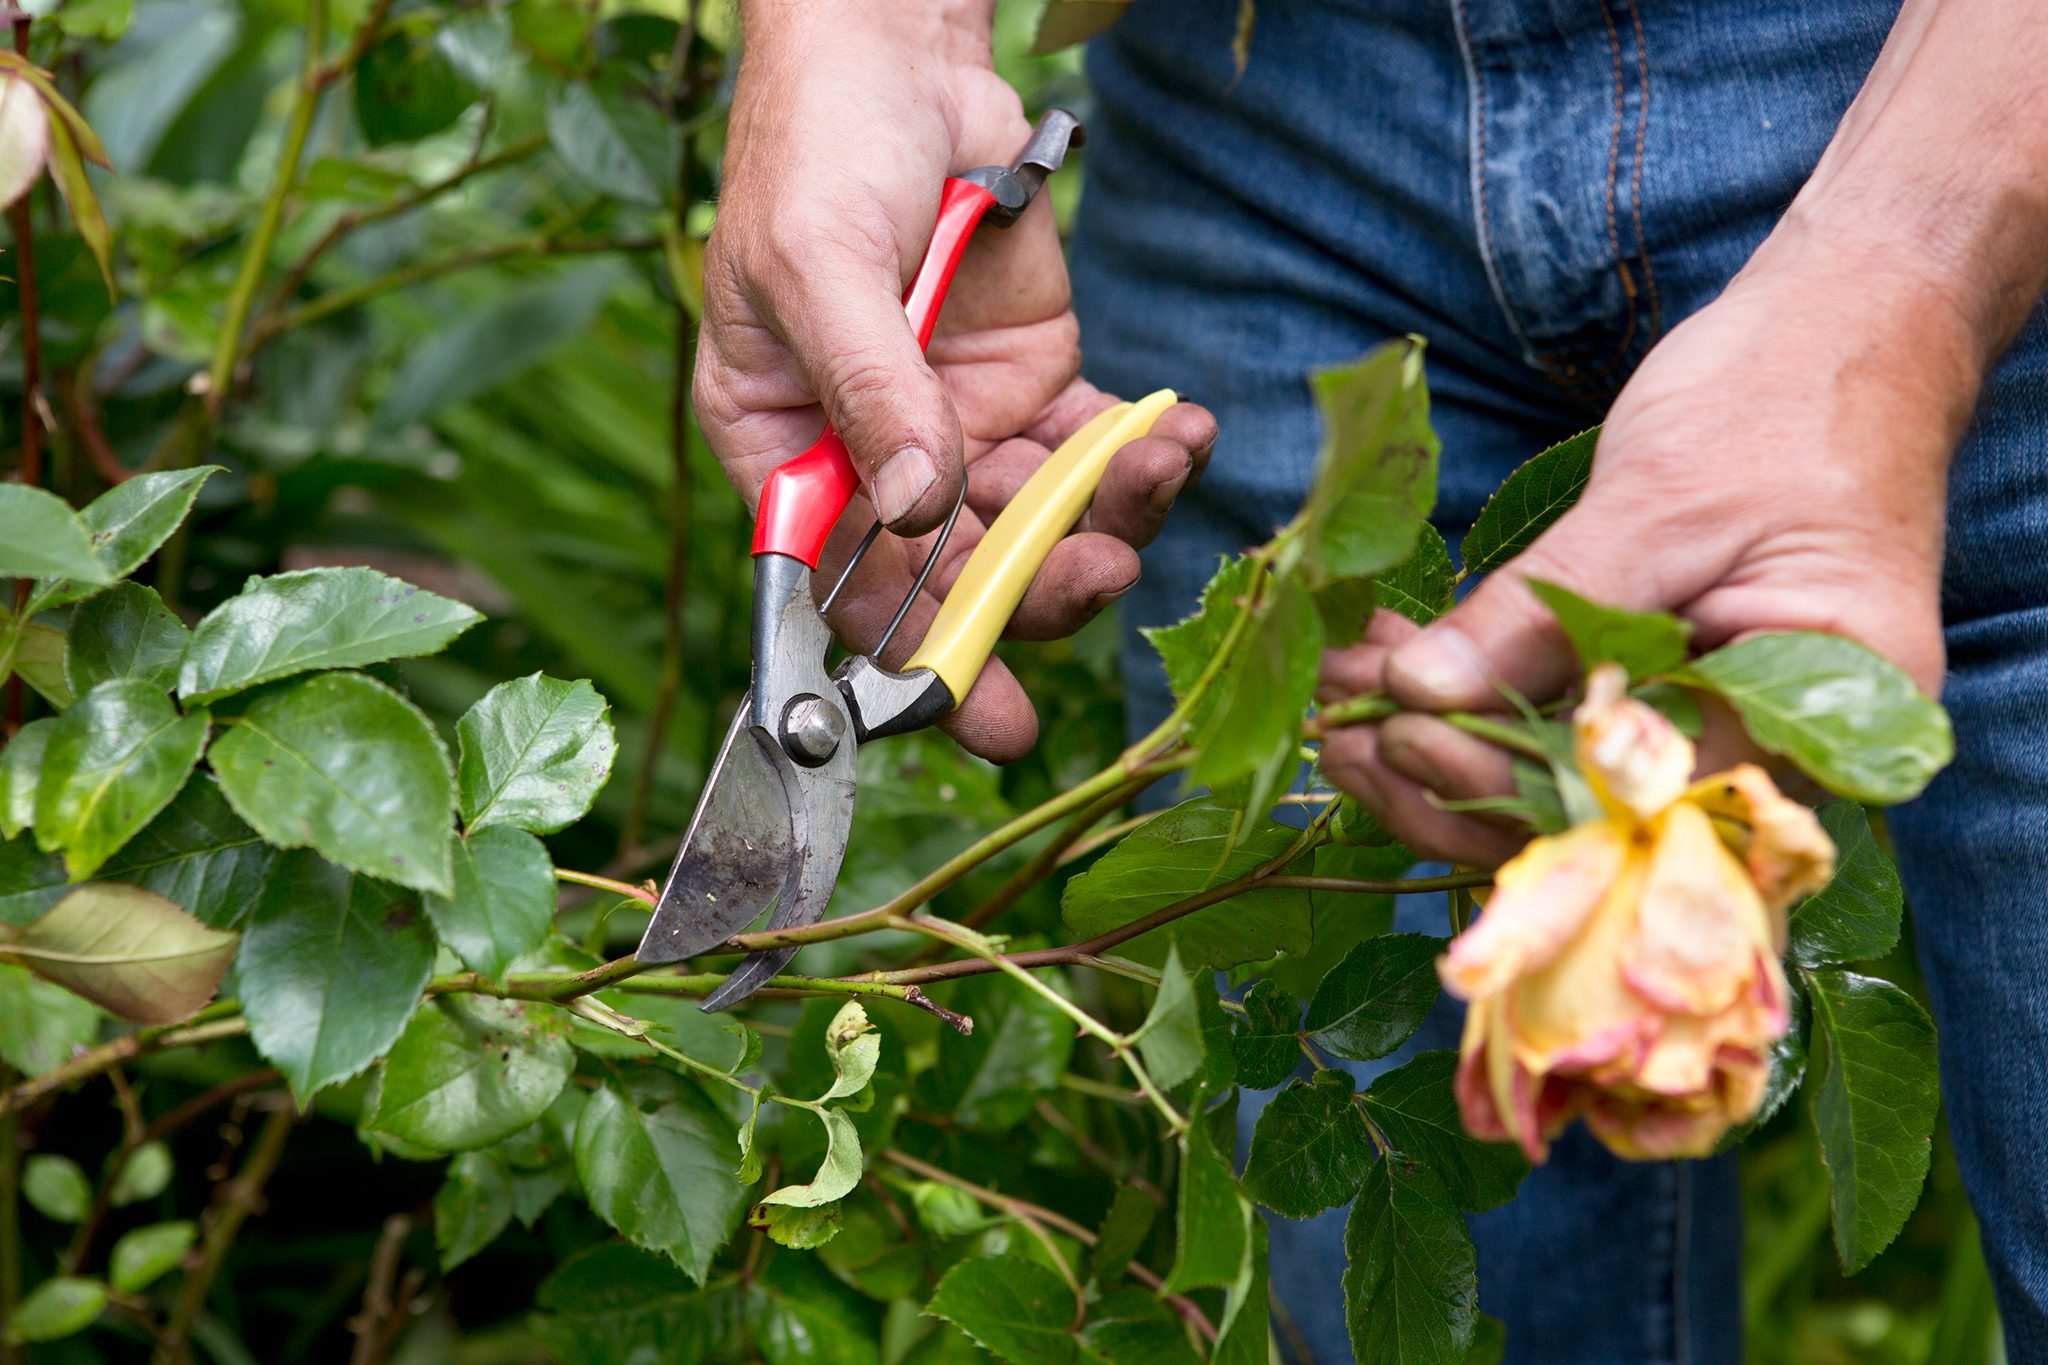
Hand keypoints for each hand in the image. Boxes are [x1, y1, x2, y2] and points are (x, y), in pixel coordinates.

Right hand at [696, 8, 1214, 761]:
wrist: (901, 60)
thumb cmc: (821, 153)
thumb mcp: (817, 266)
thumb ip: (868, 387)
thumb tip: (912, 509)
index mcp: (792, 460)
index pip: (847, 591)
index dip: (911, 661)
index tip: (980, 716)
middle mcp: (879, 469)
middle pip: (961, 575)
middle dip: (1037, 589)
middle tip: (1098, 567)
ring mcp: (964, 433)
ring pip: (1043, 524)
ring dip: (1109, 515)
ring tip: (1160, 469)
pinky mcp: (1038, 388)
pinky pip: (1096, 451)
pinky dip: (1145, 455)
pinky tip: (1181, 435)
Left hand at [1319, 242, 1978, 864]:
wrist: (1856, 324)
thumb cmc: (1787, 396)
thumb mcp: (1656, 503)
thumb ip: (1541, 610)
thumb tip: (1417, 695)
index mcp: (1809, 721)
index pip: (1628, 804)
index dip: (1497, 787)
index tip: (1394, 733)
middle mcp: (1770, 751)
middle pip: (1583, 818)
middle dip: (1446, 776)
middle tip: (1333, 724)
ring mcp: (1717, 724)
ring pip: (1558, 782)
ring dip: (1443, 741)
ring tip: (1338, 688)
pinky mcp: (1665, 689)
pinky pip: (1565, 727)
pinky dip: (1478, 701)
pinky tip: (1390, 666)